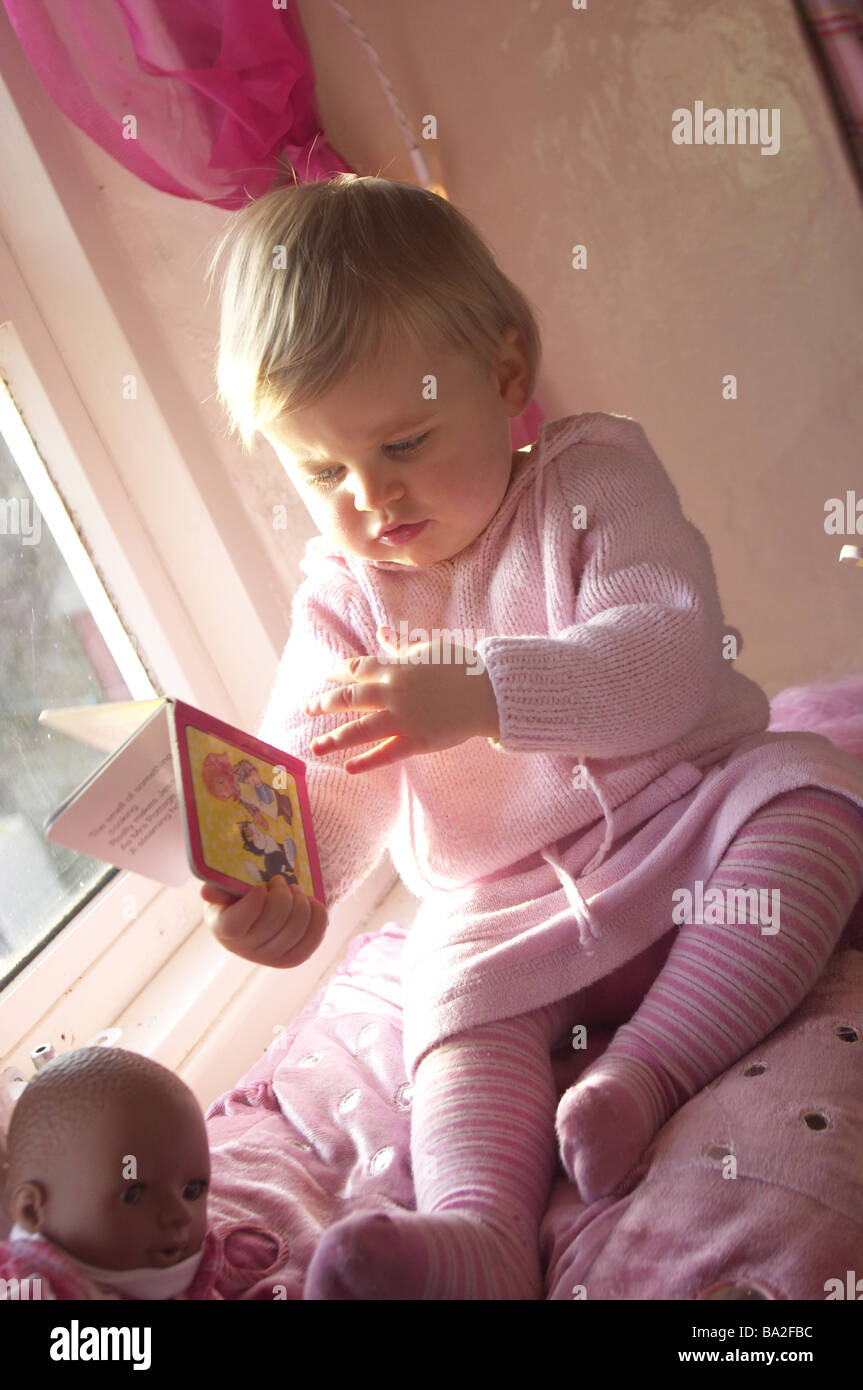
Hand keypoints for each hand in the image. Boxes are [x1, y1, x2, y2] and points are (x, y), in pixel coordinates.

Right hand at [200, 876, 326, 968]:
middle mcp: (244, 948)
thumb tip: (207, 894)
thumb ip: (218, 887)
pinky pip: (313, 939)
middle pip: (273, 921)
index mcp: (222, 927)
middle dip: (282, 894)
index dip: (252, 905)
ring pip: (296, 928)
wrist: (256, 912)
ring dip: (301, 902)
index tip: (261, 888)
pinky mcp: (291, 959)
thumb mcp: (225, 886)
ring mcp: (269, 958)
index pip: (236, 924)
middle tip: (280, 881)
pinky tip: (310, 903)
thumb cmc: (238, 894)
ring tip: (294, 891)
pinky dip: (317, 916)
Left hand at [304, 626, 499, 773]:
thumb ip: (400, 644)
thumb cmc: (460, 668)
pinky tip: (348, 767)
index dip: (337, 673)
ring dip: (335, 738)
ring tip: (315, 746)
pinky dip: (366, 762)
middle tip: (308, 708)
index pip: (357, 669)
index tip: (325, 677)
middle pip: (350, 698)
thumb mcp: (427, 649)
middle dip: (325, 703)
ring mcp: (403, 718)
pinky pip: (386, 754)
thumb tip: (381, 630)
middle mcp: (393, 692)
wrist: (488, 692)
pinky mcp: (417, 740)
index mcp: (396, 668)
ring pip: (360, 729)